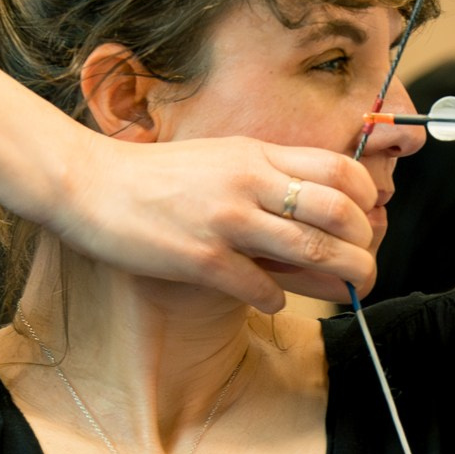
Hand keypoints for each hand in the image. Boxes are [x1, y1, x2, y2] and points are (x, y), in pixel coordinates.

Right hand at [58, 135, 382, 313]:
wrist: (88, 184)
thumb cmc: (155, 177)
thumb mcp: (220, 158)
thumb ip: (265, 176)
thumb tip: (313, 208)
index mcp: (257, 154)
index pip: (340, 169)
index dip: (366, 198)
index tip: (365, 220)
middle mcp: (249, 182)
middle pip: (339, 212)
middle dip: (364, 245)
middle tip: (365, 266)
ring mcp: (227, 221)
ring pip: (312, 251)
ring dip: (341, 277)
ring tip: (348, 290)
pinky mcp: (202, 259)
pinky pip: (264, 288)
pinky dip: (277, 300)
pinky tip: (270, 300)